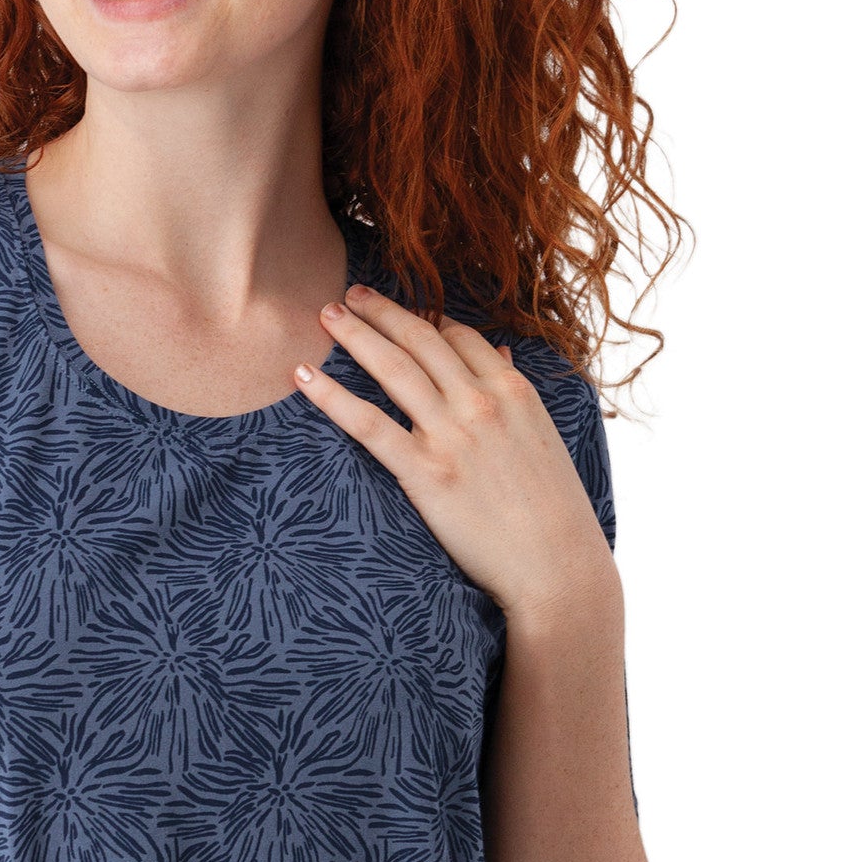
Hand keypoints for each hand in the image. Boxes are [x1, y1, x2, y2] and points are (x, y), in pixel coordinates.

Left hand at [296, 284, 617, 626]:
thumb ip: (517, 395)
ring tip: (325, 315)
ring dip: (354, 335)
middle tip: (350, 294)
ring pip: (392, 368)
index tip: (399, 311)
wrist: (557, 567)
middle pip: (421, 340)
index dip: (425, 318)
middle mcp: (481, 402)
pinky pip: (366, 422)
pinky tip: (303, 376)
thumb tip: (503, 356)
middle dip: (382, 311)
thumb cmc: (555, 512)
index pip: (461, 336)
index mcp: (514, 391)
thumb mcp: (546, 440)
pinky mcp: (424, 471)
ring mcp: (451, 434)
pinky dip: (330, 394)